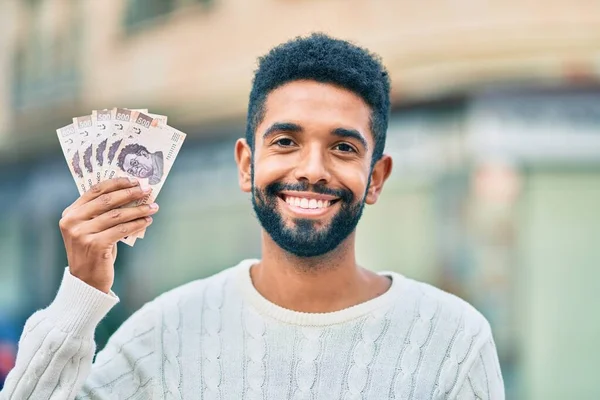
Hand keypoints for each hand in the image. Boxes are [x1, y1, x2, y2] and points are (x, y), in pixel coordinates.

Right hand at [59, 178, 157, 292]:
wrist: (86, 281)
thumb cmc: (94, 251)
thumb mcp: (93, 228)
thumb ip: (104, 212)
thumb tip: (132, 193)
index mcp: (71, 213)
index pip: (95, 190)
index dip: (117, 183)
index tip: (134, 180)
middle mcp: (73, 221)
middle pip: (107, 200)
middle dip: (130, 193)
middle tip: (147, 190)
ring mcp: (82, 234)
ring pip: (117, 215)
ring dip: (138, 210)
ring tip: (153, 207)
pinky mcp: (95, 245)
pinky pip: (122, 230)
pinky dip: (137, 224)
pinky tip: (147, 221)